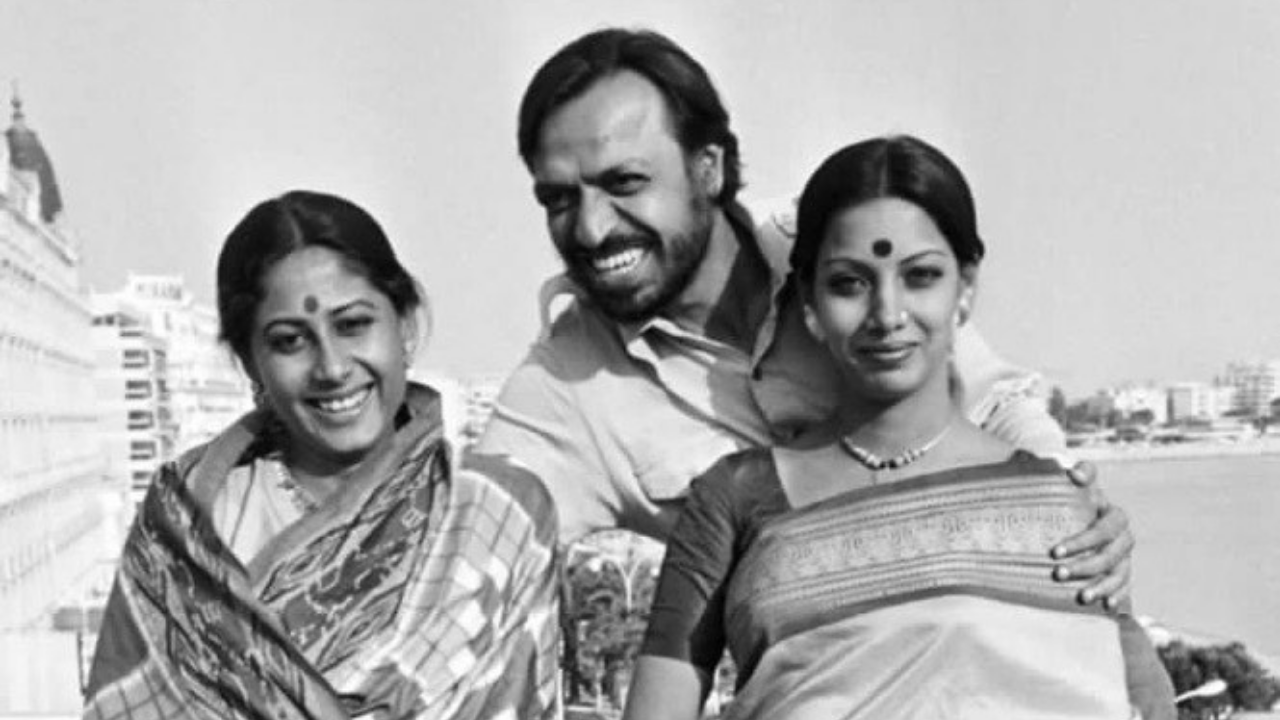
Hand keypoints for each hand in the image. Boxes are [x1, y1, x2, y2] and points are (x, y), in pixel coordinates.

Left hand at [1051, 461, 1133, 610]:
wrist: (1074, 511)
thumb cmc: (1069, 494)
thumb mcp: (1069, 478)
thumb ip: (1076, 471)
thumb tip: (1074, 474)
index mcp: (1113, 513)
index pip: (1103, 528)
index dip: (1082, 541)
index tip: (1054, 552)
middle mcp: (1123, 535)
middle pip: (1109, 554)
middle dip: (1085, 566)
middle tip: (1057, 574)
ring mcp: (1125, 555)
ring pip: (1119, 573)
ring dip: (1101, 586)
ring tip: (1081, 597)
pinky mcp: (1122, 571)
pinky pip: (1126, 586)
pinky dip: (1117, 596)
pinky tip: (1105, 606)